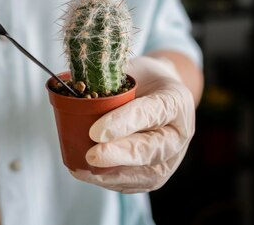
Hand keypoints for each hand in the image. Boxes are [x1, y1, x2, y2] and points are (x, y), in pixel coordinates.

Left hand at [70, 56, 195, 192]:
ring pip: (145, 175)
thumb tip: (75, 91)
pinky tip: (87, 175)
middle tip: (92, 155)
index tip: (96, 132)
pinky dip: (111, 181)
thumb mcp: (131, 69)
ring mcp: (170, 157)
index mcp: (175, 100)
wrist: (158, 91)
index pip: (151, 112)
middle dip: (119, 155)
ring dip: (112, 174)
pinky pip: (135, 183)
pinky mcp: (156, 174)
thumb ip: (111, 80)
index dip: (124, 123)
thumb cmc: (142, 78)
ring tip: (83, 169)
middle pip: (150, 150)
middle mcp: (178, 133)